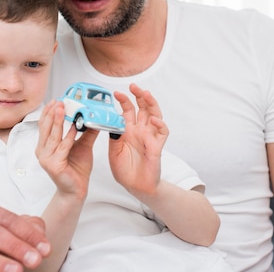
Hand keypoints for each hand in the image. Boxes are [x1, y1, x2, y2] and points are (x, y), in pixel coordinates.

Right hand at [36, 100, 98, 199]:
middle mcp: (43, 151)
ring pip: (53, 136)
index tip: (57, 100)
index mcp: (45, 145)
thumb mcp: (82, 145)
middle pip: (46, 127)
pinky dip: (68, 136)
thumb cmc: (76, 169)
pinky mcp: (54, 165)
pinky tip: (74, 128)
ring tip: (62, 108)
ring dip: (57, 121)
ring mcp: (46, 159)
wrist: (76, 190)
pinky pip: (62, 147)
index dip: (49, 111)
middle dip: (52, 113)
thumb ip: (86, 132)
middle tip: (59, 101)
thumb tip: (94, 116)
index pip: (45, 124)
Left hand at [109, 83, 168, 197]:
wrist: (136, 187)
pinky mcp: (157, 145)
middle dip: (139, 96)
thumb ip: (113, 136)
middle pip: (143, 108)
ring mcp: (150, 136)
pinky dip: (159, 124)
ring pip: (154, 114)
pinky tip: (153, 119)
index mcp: (128, 130)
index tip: (116, 93)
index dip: (124, 101)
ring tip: (146, 95)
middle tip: (134, 86)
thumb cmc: (125, 170)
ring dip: (151, 104)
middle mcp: (140, 130)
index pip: (128, 110)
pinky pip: (162, 132)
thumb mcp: (114, 151)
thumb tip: (110, 121)